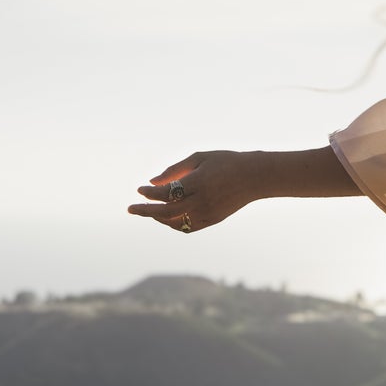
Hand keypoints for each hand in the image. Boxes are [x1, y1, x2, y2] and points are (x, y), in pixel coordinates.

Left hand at [129, 151, 256, 233]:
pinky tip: (167, 217)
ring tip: (149, 212)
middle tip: (131, 209)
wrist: (254, 177)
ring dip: (159, 218)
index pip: (166, 193)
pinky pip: (187, 227)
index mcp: (198, 183)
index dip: (150, 192)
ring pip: (176, 223)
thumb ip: (175, 170)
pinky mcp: (213, 220)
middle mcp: (202, 201)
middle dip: (146, 211)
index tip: (140, 189)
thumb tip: (152, 181)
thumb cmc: (225, 162)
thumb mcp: (199, 158)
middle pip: (166, 212)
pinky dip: (173, 223)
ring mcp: (208, 213)